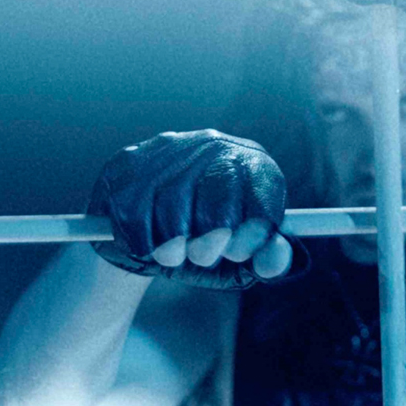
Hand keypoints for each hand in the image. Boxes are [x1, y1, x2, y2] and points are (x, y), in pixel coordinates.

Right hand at [86, 130, 295, 289]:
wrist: (148, 240)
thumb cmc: (207, 247)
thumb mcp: (242, 260)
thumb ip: (267, 261)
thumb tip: (276, 256)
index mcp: (253, 164)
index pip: (260, 189)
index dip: (252, 227)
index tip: (238, 253)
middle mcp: (214, 144)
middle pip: (218, 190)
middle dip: (209, 238)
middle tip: (202, 258)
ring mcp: (168, 148)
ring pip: (172, 202)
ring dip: (172, 244)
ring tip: (173, 255)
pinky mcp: (128, 161)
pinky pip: (133, 209)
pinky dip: (140, 241)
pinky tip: (146, 246)